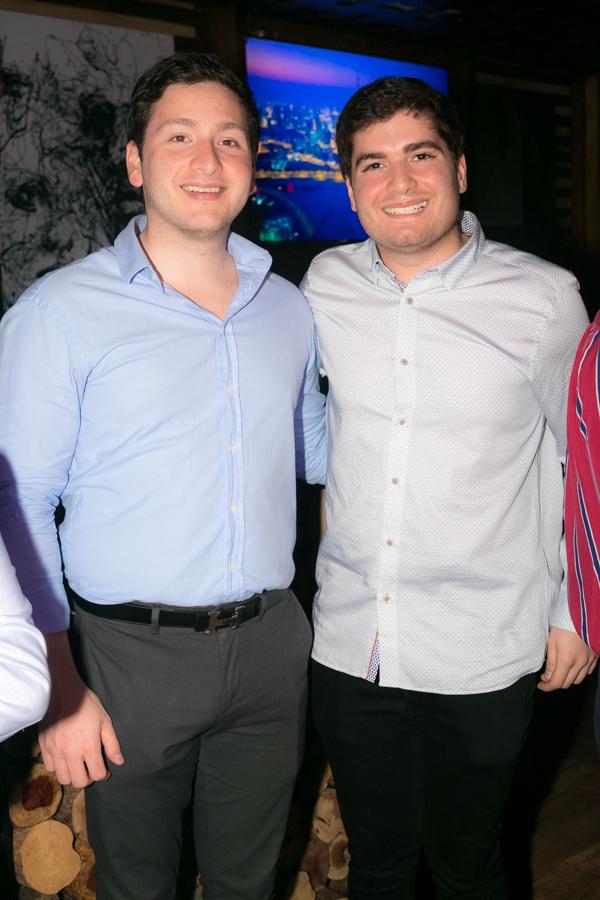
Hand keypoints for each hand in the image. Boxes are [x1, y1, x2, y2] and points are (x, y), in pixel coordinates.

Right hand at [39, 632, 123, 786]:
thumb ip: (112, 744)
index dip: (104, 775)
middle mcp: (70, 752)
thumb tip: (119, 761)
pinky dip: (58, 766)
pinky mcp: (44, 746)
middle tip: (91, 770)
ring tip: (78, 765)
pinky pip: (49, 767)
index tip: (105, 771)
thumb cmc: (87, 705)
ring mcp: (55, 750)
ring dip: (72, 775)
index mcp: (88, 746)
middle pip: (79, 782)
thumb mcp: (105, 721)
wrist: (65, 691)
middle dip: (88, 779)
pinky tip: (65, 757)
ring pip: (63, 778)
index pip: (96, 775)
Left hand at [538, 627, 597, 691]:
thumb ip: (550, 662)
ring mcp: (589, 661)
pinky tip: (572, 667)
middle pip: (567, 684)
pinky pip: (587, 673)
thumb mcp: (552, 642)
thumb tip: (547, 676)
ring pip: (578, 680)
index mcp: (566, 660)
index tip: (541, 685)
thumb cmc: (564, 626)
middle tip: (546, 677)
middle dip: (555, 683)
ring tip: (559, 672)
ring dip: (567, 680)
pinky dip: (578, 674)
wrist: (582, 615)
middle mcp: (579, 664)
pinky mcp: (594, 658)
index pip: (556, 682)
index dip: (547, 687)